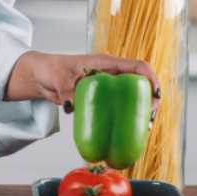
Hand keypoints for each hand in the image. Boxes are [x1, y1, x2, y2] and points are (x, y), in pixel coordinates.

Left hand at [4, 51, 160, 114]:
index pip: (137, 66)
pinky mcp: (101, 98)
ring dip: (140, 111)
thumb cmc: (50, 69)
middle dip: (150, 100)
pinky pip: (118, 106)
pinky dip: (125, 118)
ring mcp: (107, 86)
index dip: (151, 79)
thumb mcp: (59, 79)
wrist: (40, 76)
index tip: (156, 96)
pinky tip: (126, 133)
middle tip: (148, 120)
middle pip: (139, 84)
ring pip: (131, 97)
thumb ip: (67, 89)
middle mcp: (110, 74)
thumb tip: (73, 104)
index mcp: (105, 63)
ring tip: (142, 129)